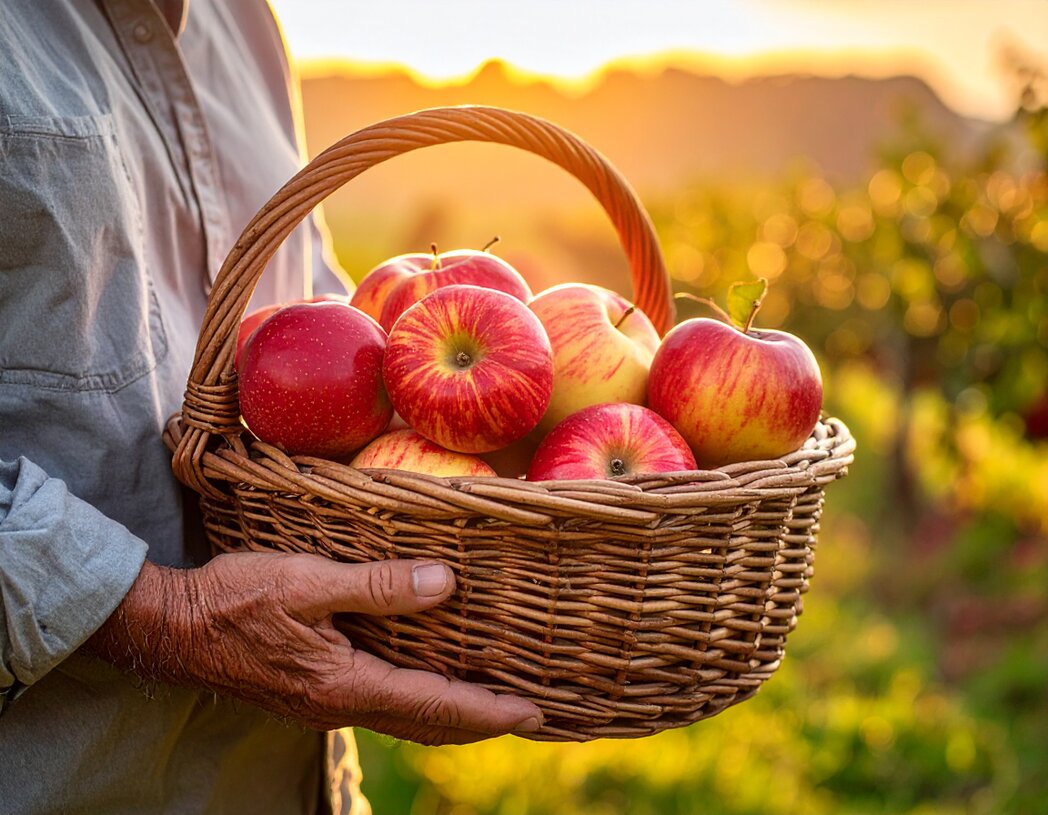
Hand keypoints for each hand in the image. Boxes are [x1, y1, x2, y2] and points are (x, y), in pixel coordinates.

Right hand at [86, 553, 543, 744]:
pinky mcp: (314, 692)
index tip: (532, 714)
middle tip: (529, 717)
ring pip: (406, 719)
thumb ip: (378, 587)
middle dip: (481, 722)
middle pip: (427, 723)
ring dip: (452, 717)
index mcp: (347, 685)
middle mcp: (342, 706)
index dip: (487, 710)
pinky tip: (426, 686)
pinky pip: (383, 707)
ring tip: (491, 707)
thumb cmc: (237, 600)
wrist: (172, 629)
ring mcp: (326, 704)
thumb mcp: (309, 583)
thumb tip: (445, 584)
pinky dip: (419, 704)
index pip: (434, 703)